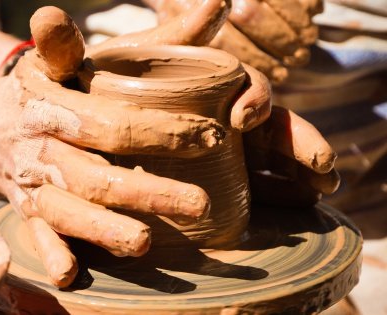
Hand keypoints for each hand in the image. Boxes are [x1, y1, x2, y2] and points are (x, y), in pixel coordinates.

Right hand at [0, 7, 225, 287]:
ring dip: (103, 230)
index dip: (159, 131)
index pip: (112, 121)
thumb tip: (219, 3)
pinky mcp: (25, 213)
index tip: (210, 137)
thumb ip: (152, 39)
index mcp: (58, 104)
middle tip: (198, 204)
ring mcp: (32, 185)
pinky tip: (70, 275)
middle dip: (145, 191)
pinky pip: (34, 237)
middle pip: (94, 174)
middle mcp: (43, 147)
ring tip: (144, 243)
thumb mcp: (88, 59)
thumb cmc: (50, 89)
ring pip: (67, 212)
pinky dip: (49, 255)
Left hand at [89, 1, 338, 204]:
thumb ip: (166, 35)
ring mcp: (217, 151)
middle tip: (323, 170)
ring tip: (319, 193)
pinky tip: (298, 208)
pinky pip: (248, 192)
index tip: (242, 117)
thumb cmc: (94, 87)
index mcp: (206, 86)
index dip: (255, 97)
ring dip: (298, 175)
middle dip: (299, 145)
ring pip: (266, 162)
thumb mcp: (119, 61)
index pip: (246, 86)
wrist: (68, 125)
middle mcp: (218, 116)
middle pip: (269, 128)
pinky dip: (275, 198)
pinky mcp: (210, 182)